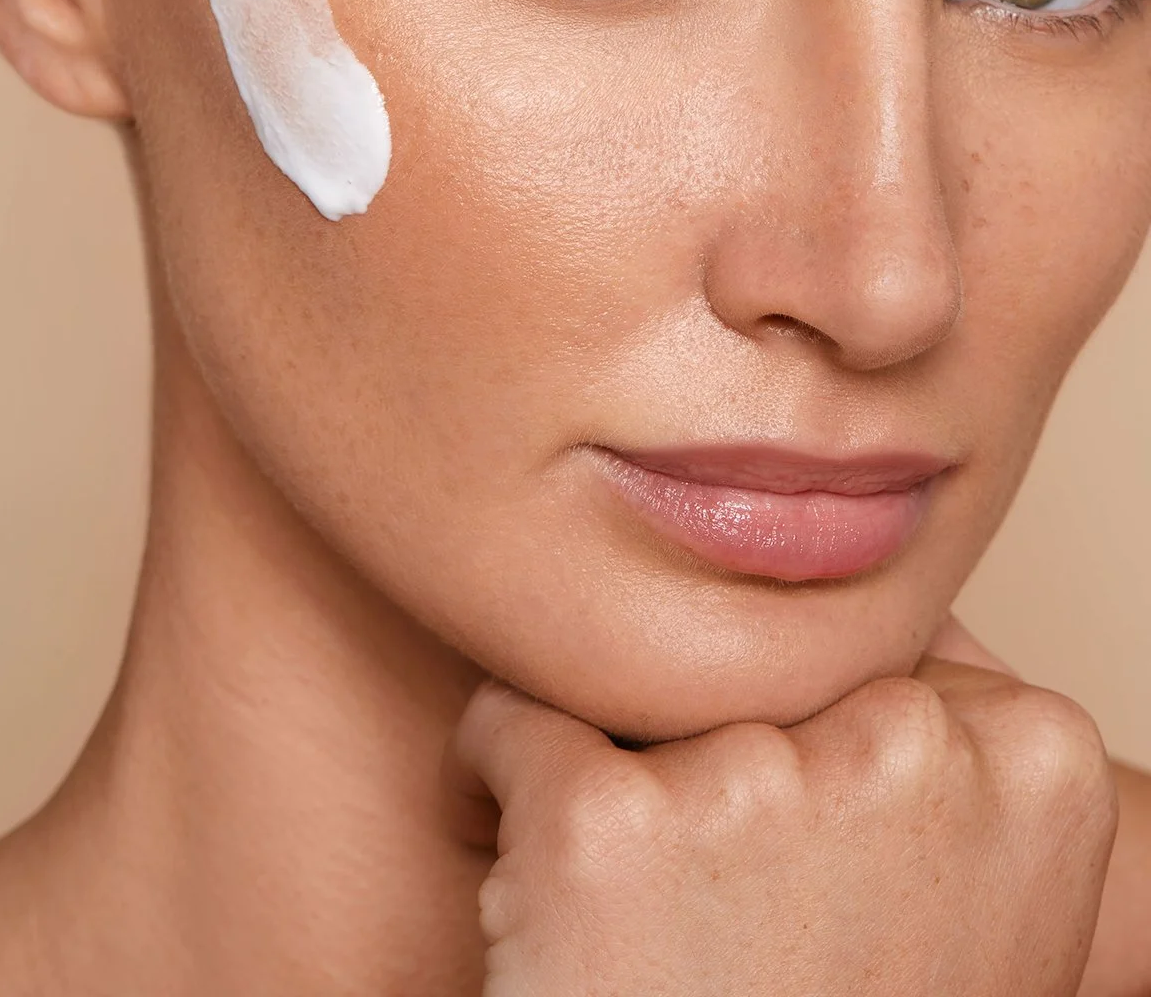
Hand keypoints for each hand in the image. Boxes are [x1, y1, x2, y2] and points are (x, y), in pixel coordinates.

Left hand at [451, 639, 1116, 995]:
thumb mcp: (975, 912)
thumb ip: (948, 756)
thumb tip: (881, 615)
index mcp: (1032, 758)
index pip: (882, 647)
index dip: (821, 752)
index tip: (811, 870)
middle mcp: (907, 745)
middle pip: (760, 659)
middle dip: (725, 748)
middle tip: (727, 909)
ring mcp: (753, 777)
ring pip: (637, 682)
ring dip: (622, 772)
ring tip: (651, 917)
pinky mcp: (605, 822)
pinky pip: (510, 720)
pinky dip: (500, 788)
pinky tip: (548, 896)